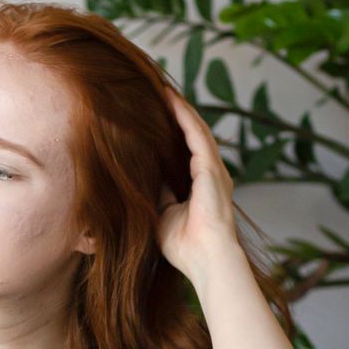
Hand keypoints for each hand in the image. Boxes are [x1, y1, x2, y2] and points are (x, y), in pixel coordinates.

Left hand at [156, 80, 240, 277]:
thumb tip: (135, 175)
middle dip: (175, 113)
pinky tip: (172, 100)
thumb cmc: (183, 246)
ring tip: (162, 88)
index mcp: (198, 184)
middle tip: (155, 91)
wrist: (205, 260)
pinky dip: (184, 116)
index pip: (182, 149)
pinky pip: (197, 135)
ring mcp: (213, 169)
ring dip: (179, 108)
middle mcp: (209, 173)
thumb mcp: (159, 214)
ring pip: (195, 128)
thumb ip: (154, 193)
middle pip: (190, 134)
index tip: (151, 114)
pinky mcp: (212, 169)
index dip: (169, 131)